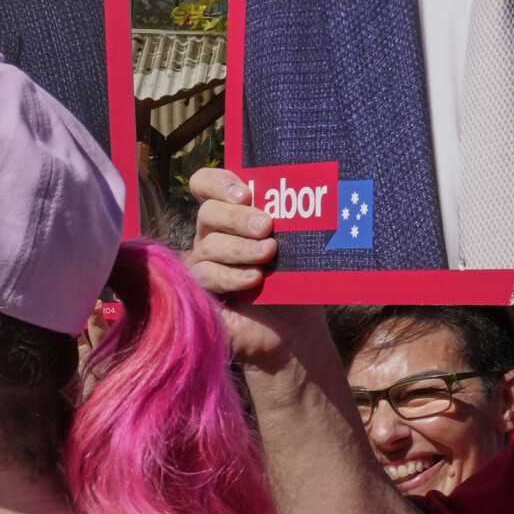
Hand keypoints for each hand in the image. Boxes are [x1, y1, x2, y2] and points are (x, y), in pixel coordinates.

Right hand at [184, 165, 327, 372]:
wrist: (294, 331)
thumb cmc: (296, 281)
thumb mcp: (297, 246)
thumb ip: (292, 221)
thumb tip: (312, 193)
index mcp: (231, 215)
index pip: (206, 185)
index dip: (218, 182)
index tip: (245, 191)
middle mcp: (211, 235)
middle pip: (208, 213)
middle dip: (238, 216)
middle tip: (267, 225)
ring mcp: (203, 263)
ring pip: (208, 244)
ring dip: (241, 247)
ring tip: (269, 253)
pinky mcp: (201, 292)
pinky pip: (205, 276)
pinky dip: (231, 275)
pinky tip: (254, 277)